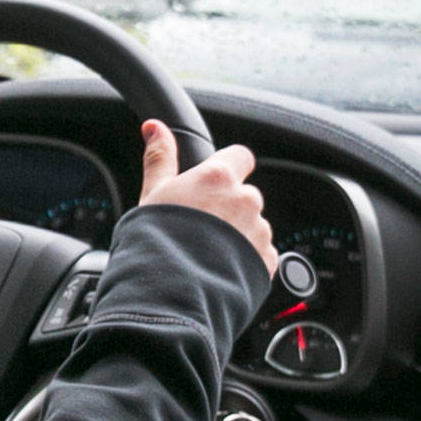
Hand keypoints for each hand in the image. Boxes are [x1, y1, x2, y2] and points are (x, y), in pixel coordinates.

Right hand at [137, 120, 277, 276]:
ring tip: (209, 253)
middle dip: (229, 206)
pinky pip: (262, 253)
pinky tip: (221, 268)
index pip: (240, 156)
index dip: (228, 166)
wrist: (172, 293)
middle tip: (201, 226)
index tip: (213, 181)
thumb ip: (160, 158)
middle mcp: (246, 200)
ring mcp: (259, 231)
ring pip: (254, 225)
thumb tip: (155, 127)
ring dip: (239, 234)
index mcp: (219, 178)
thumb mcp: (153, 193)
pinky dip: (247, 259)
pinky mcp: (267, 261)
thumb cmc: (158, 242)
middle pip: (245, 194)